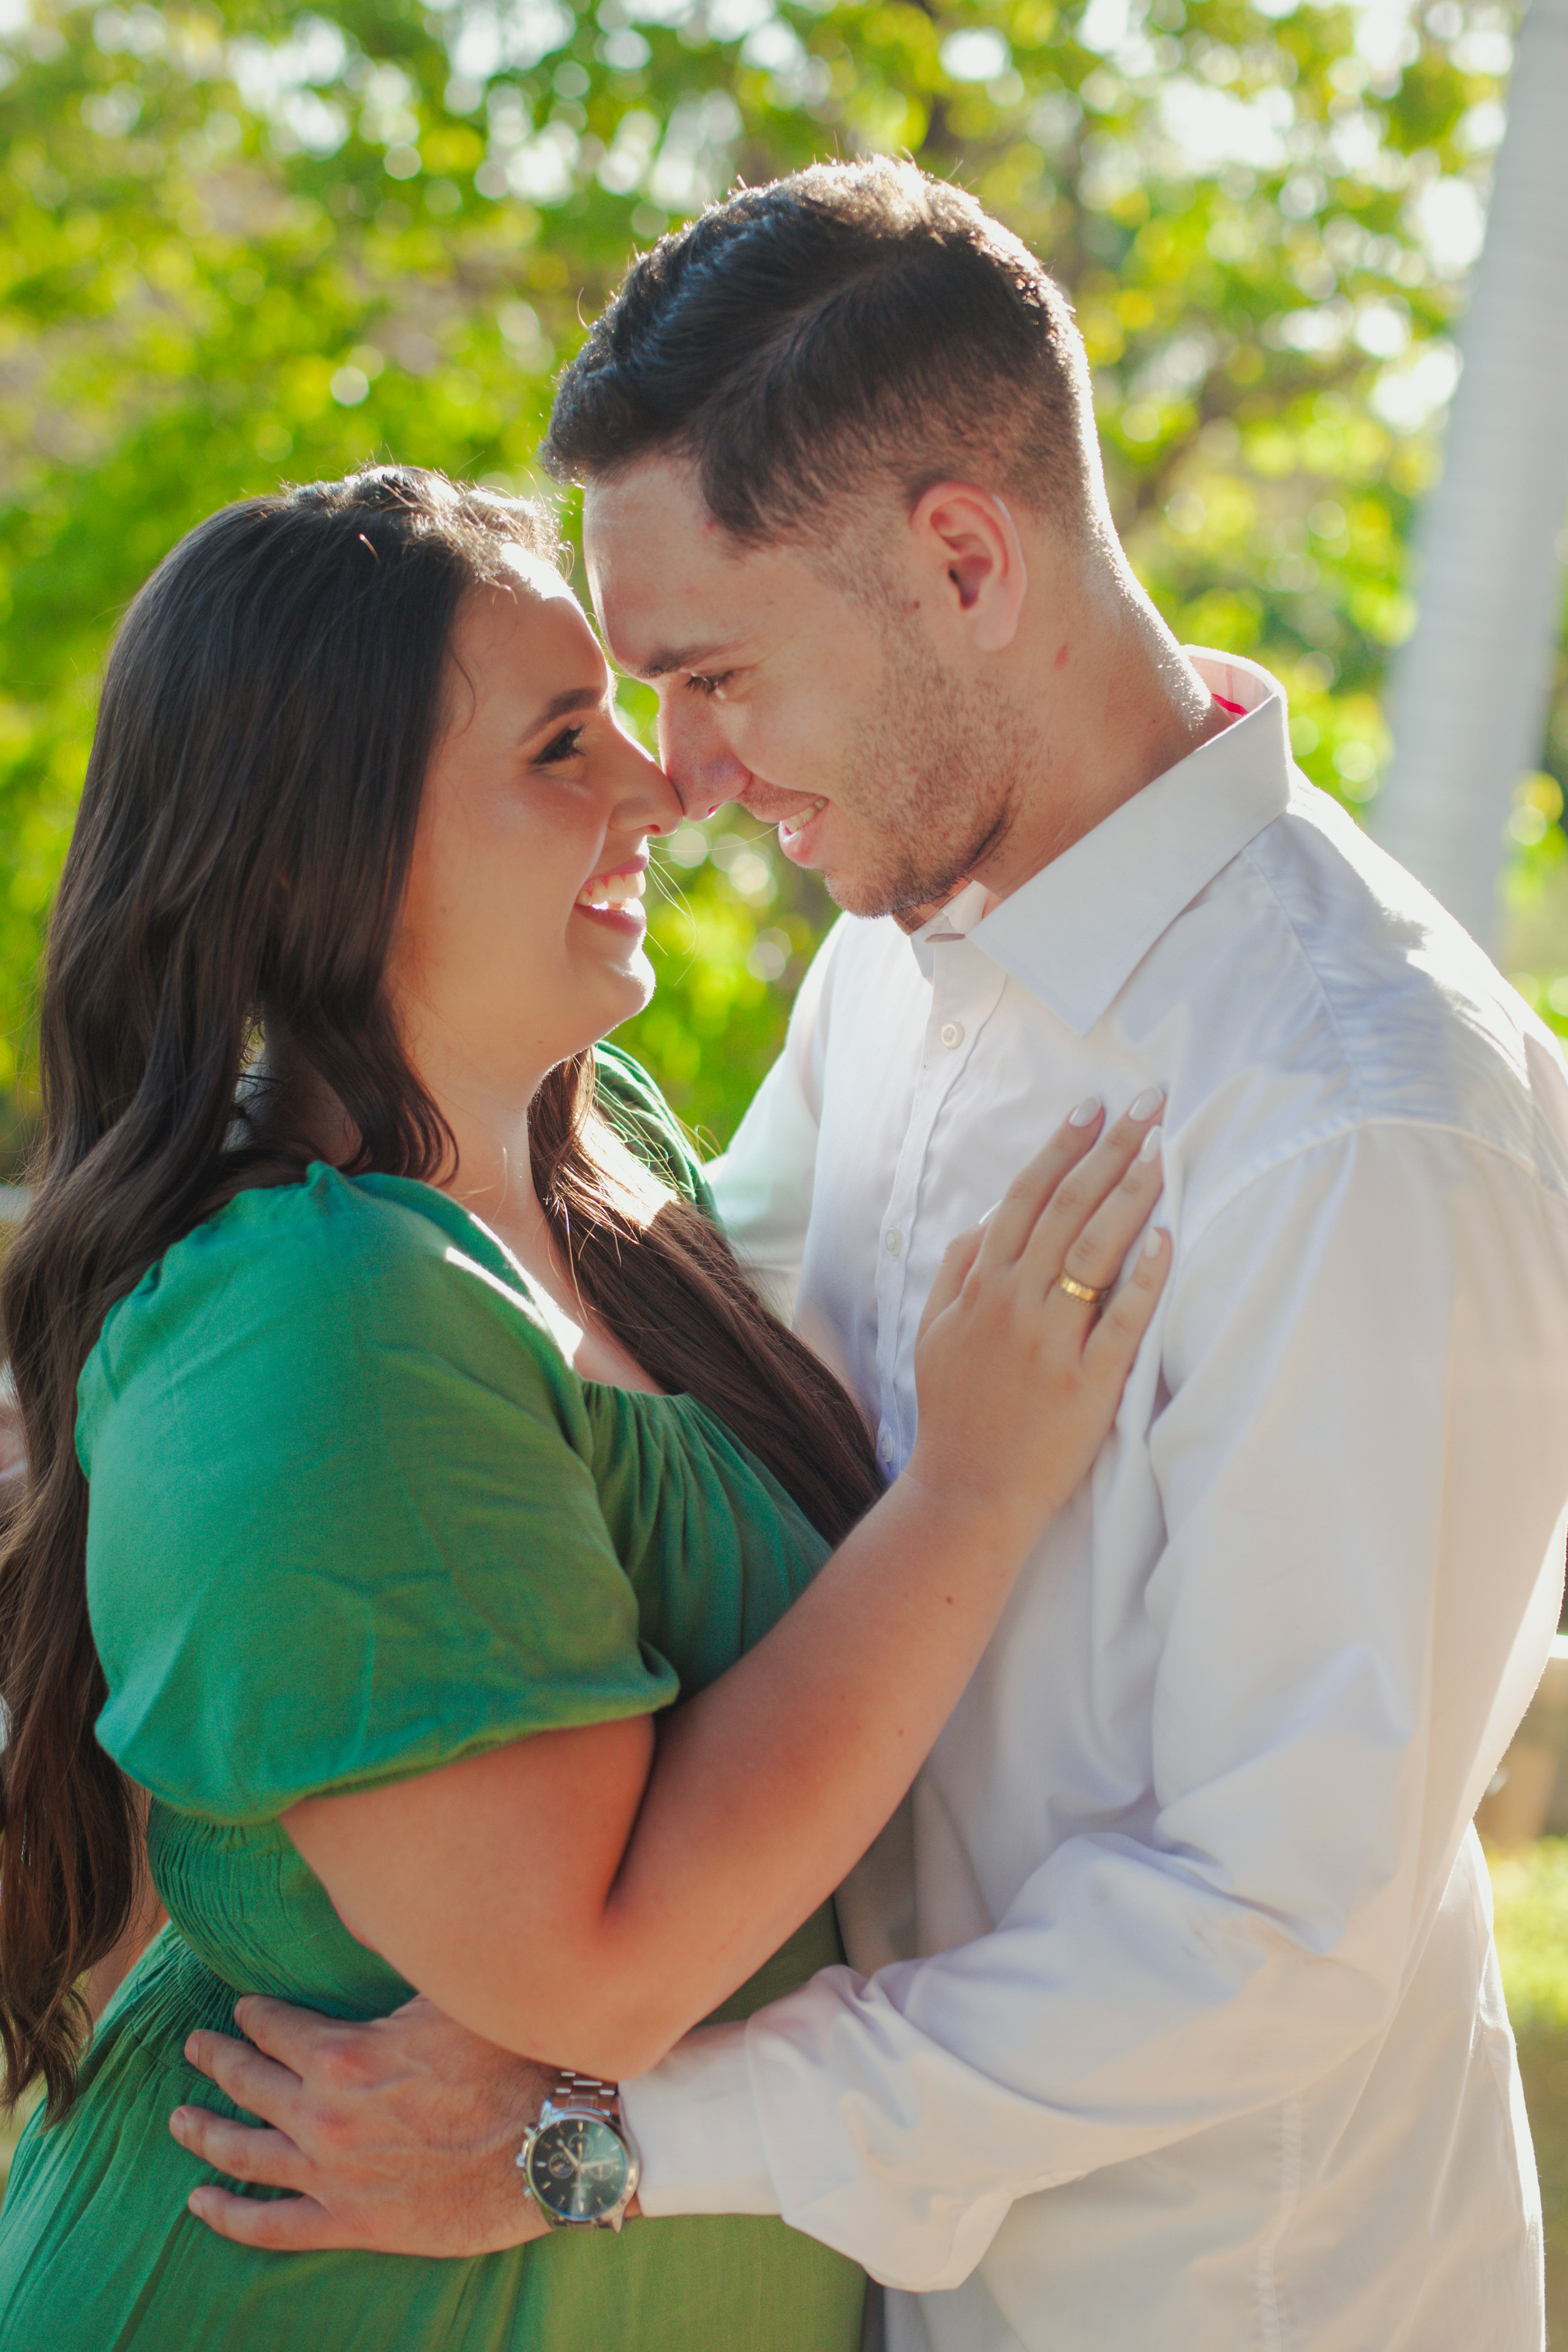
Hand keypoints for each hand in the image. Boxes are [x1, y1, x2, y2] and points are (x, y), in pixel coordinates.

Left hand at [173, 1992, 553, 2254]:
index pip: (276, 2026)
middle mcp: (324, 2117)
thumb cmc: (510, 2061)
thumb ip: (400, 1959)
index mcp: (343, 2056)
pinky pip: (272, 2227)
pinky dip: (229, 2217)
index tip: (244, 2007)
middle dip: (217, 2060)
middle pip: (248, 2083)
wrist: (551, 2146)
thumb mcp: (452, 1992)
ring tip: (179, 2120)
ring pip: (244, 2154)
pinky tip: (199, 2204)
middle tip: (194, 2047)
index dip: (255, 2014)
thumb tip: (374, 1910)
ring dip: (205, 2133)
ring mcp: (333, 2176)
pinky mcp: (353, 2223)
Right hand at [908, 1089, 1167, 1538]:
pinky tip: (1166, 1238)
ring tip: (1161, 1150)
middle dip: (1108, 1150)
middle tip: (1146, 1106)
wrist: (966, 1492)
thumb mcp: (934, 1333)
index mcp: (980, 1286)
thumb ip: (955, 1272)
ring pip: (1092, 1250)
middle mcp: (1014, 1303)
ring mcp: (1050, 1341)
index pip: (1024, 1199)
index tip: (1092, 1108)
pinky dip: (1143, 1277)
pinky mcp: (1087, 1383)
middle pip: (1066, 1209)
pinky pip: (1122, 1320)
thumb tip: (982, 1223)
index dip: (1060, 1149)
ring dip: (1129, 1193)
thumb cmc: (955, 1412)